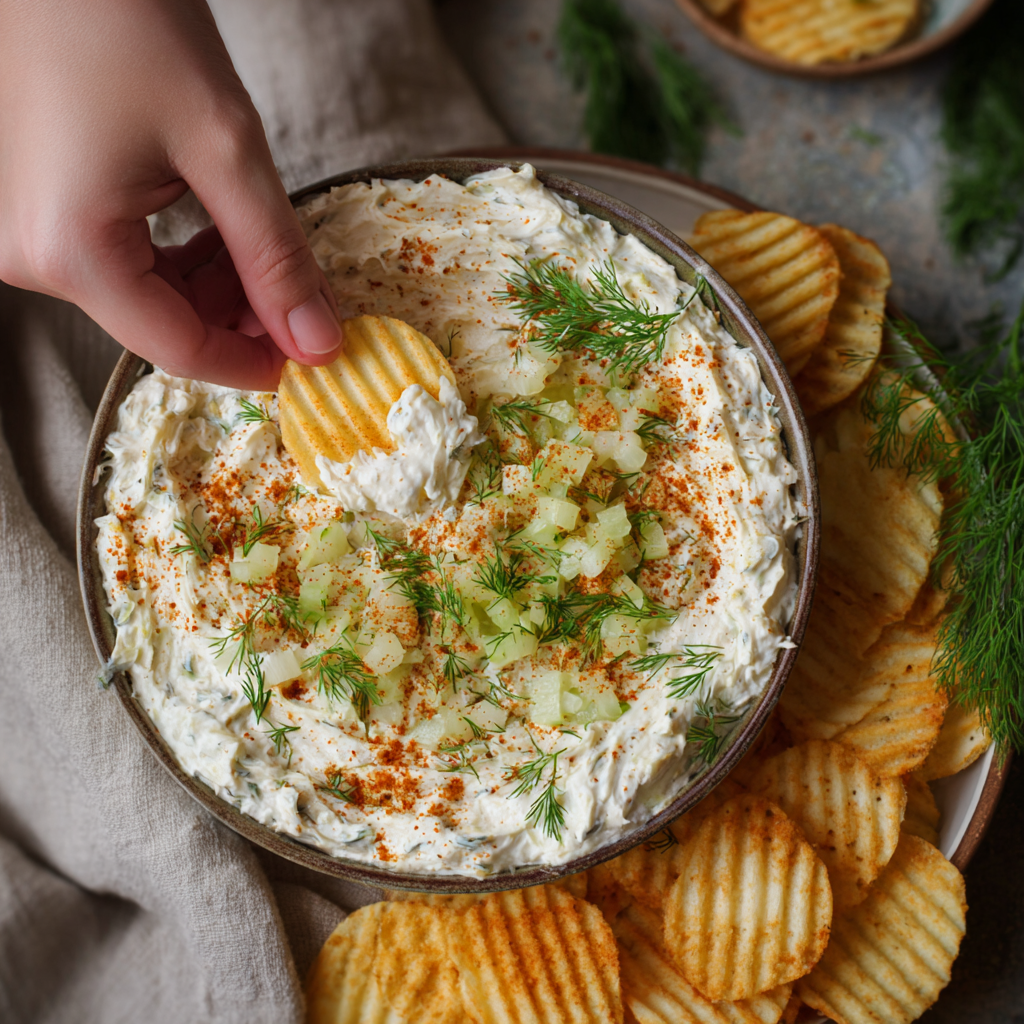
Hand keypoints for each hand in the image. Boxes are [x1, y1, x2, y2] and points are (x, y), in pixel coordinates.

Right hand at [0, 0, 341, 389]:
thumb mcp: (227, 150)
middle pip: (167, 328)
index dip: (260, 361)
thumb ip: (277, 259)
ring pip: (154, 301)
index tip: (321, 353)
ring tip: (272, 250)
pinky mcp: (47, 217)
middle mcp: (38, 259)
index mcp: (71, 253)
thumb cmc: (131, 23)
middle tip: (308, 294)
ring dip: (223, 288)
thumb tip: (320, 344)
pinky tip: (228, 232)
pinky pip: (130, 267)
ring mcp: (36, 239)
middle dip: (246, 319)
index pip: (182, 351)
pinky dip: (189, 262)